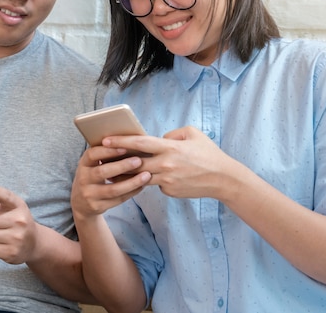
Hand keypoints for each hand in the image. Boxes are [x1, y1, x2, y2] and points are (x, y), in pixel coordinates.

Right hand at [71, 144, 150, 220]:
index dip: (107, 151)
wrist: (81, 203)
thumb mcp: (92, 165)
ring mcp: (89, 194)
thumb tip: (129, 142)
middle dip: (122, 166)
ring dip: (131, 182)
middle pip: (103, 172)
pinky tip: (142, 186)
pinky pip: (117, 200)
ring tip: (146, 175)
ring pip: (112, 189)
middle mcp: (83, 179)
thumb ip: (104, 156)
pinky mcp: (97, 206)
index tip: (124, 147)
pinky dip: (131, 192)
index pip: (92, 154)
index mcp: (83, 164)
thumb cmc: (92, 177)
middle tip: (139, 160)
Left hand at [102, 126, 236, 199]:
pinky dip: (151, 179)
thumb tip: (158, 139)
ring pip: (140, 176)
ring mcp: (167, 180)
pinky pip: (155, 184)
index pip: (139, 143)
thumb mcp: (192, 134)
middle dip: (117, 160)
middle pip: (134, 163)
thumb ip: (172, 134)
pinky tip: (150, 176)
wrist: (223, 179)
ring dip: (127, 174)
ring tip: (114, 169)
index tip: (106, 139)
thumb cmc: (208, 153)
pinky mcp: (169, 191)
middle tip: (102, 157)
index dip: (121, 141)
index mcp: (170, 148)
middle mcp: (165, 165)